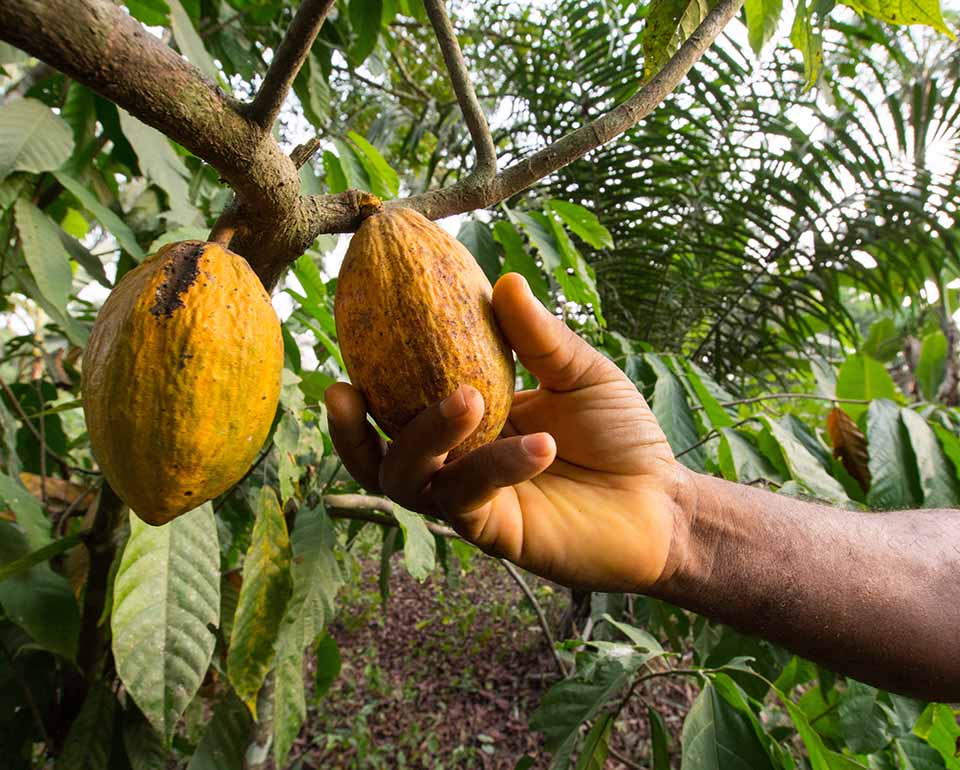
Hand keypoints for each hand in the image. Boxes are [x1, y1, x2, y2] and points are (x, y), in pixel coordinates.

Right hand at [326, 273, 690, 592]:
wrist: (663, 503)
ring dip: (426, 437)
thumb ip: (539, 337)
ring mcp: (472, 500)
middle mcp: (458, 463)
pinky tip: (542, 445)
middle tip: (346, 389)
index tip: (347, 337)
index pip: (399, 405)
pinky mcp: (496, 532)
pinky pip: (471, 497)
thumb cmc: (621, 437)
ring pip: (410, 480)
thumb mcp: (580, 375)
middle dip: (352, 431)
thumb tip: (504, 281)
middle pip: (380, 455)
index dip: (366, 381)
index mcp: (469, 423)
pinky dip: (497, 466)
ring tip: (467, 398)